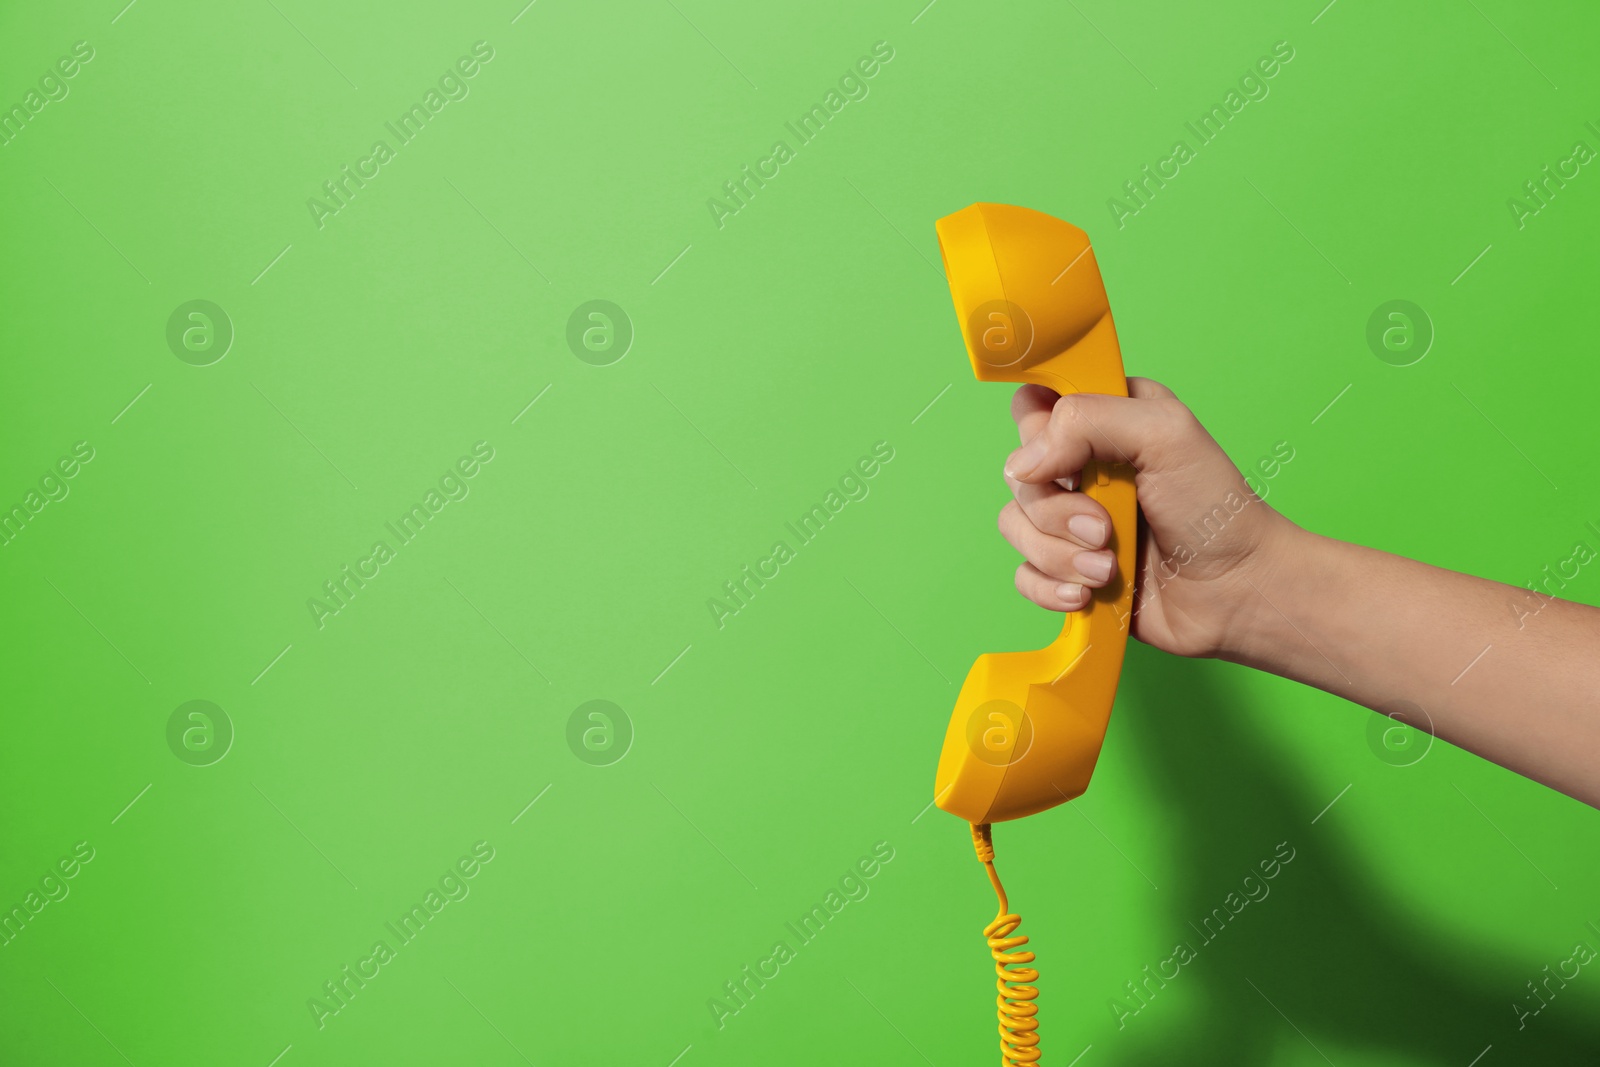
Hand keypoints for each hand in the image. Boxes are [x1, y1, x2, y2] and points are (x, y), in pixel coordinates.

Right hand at [998, 380, 1299, 658]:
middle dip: (1057, 511)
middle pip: (1017, 474)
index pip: (1034, 407)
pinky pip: (1024, 574)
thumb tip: (1022, 464)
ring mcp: (1072, 520)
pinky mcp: (1068, 568)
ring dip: (1060, 555)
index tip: (1069, 462)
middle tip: (1105, 527)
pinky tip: (1087, 592)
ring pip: (1015, 526)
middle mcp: (1082, 466)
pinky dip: (1051, 587)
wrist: (1236, 593)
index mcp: (1105, 419)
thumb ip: (1088, 422)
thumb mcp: (1165, 434)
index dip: (1037, 434)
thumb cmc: (1215, 509)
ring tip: (1108, 568)